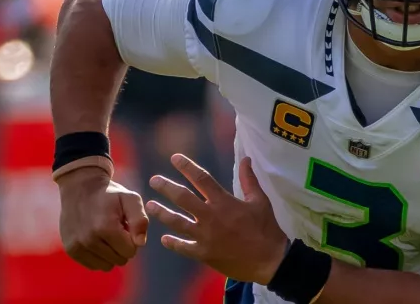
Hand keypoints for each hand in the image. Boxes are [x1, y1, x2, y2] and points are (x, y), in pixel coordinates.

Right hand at [58, 166, 148, 271]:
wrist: (80, 187)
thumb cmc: (110, 194)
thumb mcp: (130, 199)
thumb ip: (140, 220)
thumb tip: (140, 243)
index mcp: (106, 227)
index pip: (130, 251)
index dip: (132, 239)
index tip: (125, 226)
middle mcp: (89, 239)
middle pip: (120, 260)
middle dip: (122, 246)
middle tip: (116, 228)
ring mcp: (78, 246)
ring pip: (107, 266)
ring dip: (110, 253)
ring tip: (105, 233)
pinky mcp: (71, 250)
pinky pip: (93, 265)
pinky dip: (98, 256)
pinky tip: (96, 239)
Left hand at [147, 154, 287, 283]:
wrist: (269, 260)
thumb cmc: (266, 228)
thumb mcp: (260, 200)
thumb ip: (249, 179)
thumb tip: (246, 158)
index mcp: (224, 201)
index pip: (201, 178)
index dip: (187, 166)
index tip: (174, 158)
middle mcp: (210, 216)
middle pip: (182, 198)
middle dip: (166, 187)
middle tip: (153, 180)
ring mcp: (205, 236)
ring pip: (177, 222)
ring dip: (162, 213)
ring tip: (150, 206)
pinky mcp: (204, 254)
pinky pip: (183, 248)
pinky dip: (172, 243)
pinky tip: (164, 239)